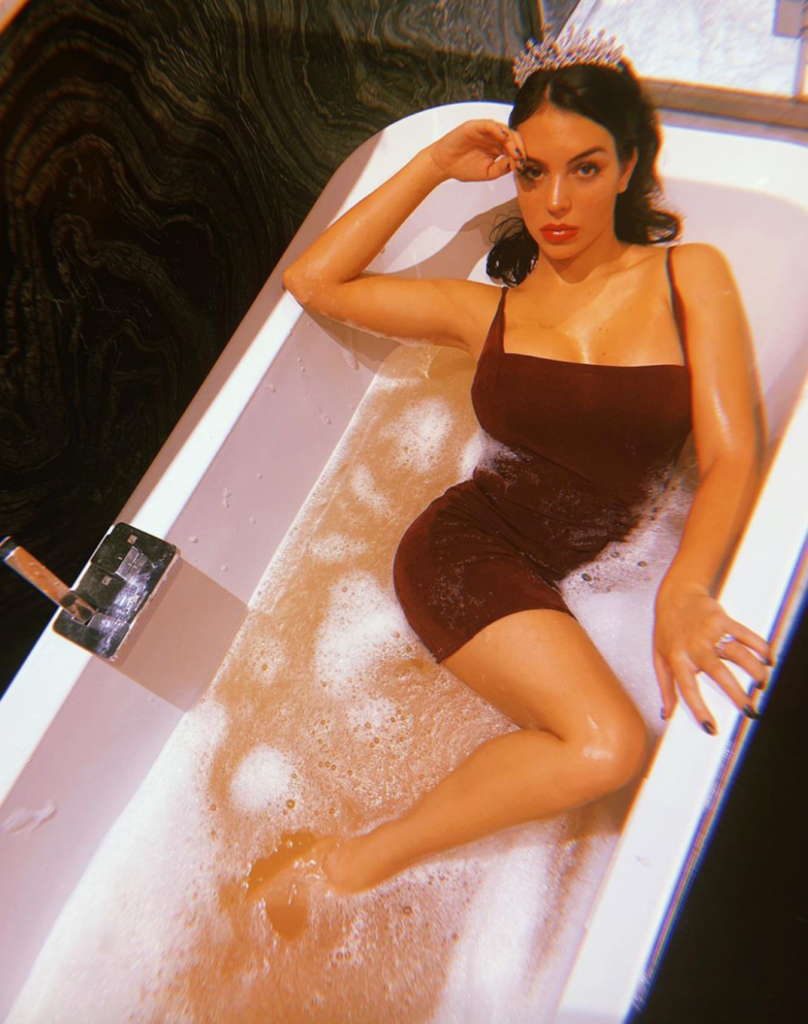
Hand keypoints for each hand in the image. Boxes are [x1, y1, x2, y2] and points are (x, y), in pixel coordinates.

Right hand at [427, 119, 525, 182]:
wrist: (444, 165)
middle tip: (522, 159)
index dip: (521, 156)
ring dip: (512, 140)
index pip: (515, 149)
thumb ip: (502, 168)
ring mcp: (486, 131)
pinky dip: (498, 129)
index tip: (524, 166)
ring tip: (515, 151)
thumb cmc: (464, 168)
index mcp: (499, 149)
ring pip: (504, 130)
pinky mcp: (476, 126)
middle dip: (519, 148)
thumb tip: (516, 164)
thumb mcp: (488, 173)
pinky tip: (503, 137)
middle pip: (513, 138)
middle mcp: (494, 138)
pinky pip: (490, 124)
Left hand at [653, 580, 771, 734]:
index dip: (698, 709)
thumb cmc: (668, 629)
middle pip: (718, 673)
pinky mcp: (723, 619)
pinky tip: (768, 659)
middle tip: (749, 710)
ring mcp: (709, 632)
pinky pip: (746, 634)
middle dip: (736, 693)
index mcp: (677, 658)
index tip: (711, 728)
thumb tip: (667, 713)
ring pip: (737, 653)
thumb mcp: (660, 658)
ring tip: (762, 685)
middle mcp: (694, 646)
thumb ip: (665, 686)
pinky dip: (760, 647)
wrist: (675, 595)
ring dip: (754, 670)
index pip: (687, 688)